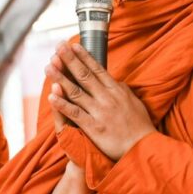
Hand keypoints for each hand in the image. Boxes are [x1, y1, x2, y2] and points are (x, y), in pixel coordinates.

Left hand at [46, 40, 153, 161]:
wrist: (143, 148)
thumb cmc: (140, 126)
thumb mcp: (134, 102)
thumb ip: (122, 90)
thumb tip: (114, 80)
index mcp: (117, 90)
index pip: (97, 69)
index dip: (84, 57)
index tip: (72, 45)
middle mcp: (107, 98)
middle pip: (84, 75)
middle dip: (70, 60)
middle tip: (57, 48)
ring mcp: (100, 112)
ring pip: (76, 92)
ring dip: (61, 78)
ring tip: (48, 67)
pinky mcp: (94, 127)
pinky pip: (75, 113)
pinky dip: (63, 105)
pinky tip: (52, 96)